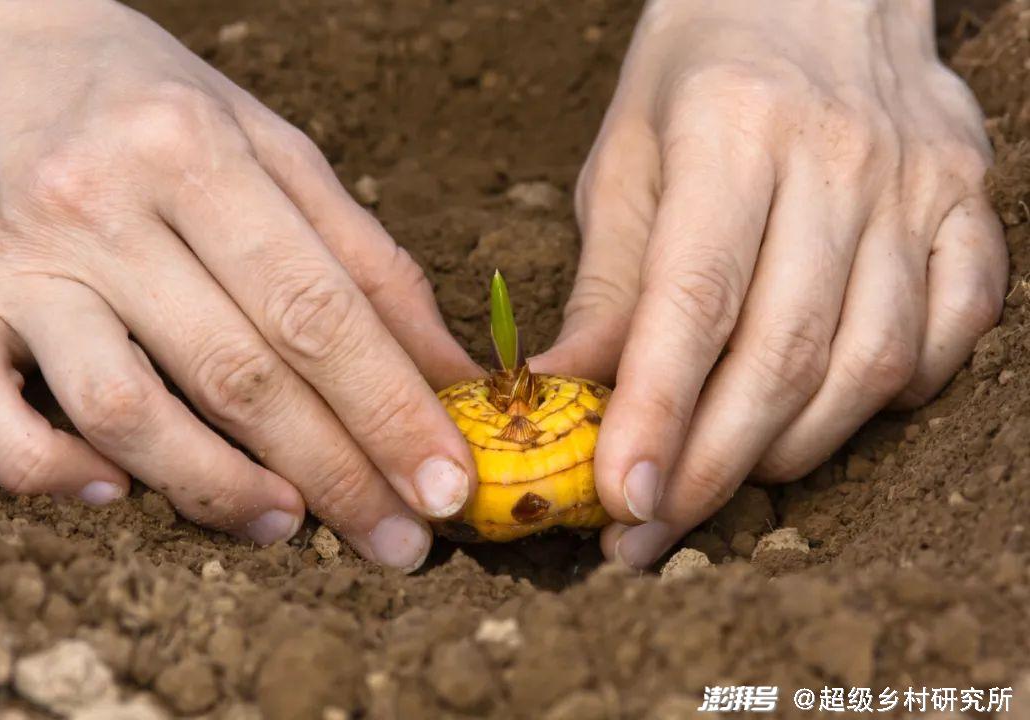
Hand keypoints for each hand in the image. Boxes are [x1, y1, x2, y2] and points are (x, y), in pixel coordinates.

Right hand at [0, 0, 480, 570]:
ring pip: (122, 408)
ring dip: (216, 487)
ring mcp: (17, 263)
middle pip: (238, 372)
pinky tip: (119, 493)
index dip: (390, 409)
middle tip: (398, 541)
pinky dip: (53, 469)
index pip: (317, 309)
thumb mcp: (272, 147)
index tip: (445, 483)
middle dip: (335, 472)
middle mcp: (100, 207)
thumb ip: (363, 257)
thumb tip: (447, 369)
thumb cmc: (154, 103)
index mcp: (195, 153)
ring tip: (289, 523)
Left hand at [533, 0, 1006, 566]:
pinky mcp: (969, 202)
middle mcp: (838, 159)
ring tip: (728, 478)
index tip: (621, 501)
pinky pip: (955, 327)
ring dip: (796, 445)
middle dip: (715, 465)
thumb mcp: (627, 157)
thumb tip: (562, 395)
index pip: (694, 303)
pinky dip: (898, 391)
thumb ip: (608, 282)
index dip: (658, 415)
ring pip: (873, 360)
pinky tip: (834, 407)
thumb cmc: (701, 70)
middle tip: (654, 531)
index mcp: (735, 132)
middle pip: (785, 352)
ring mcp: (918, 184)